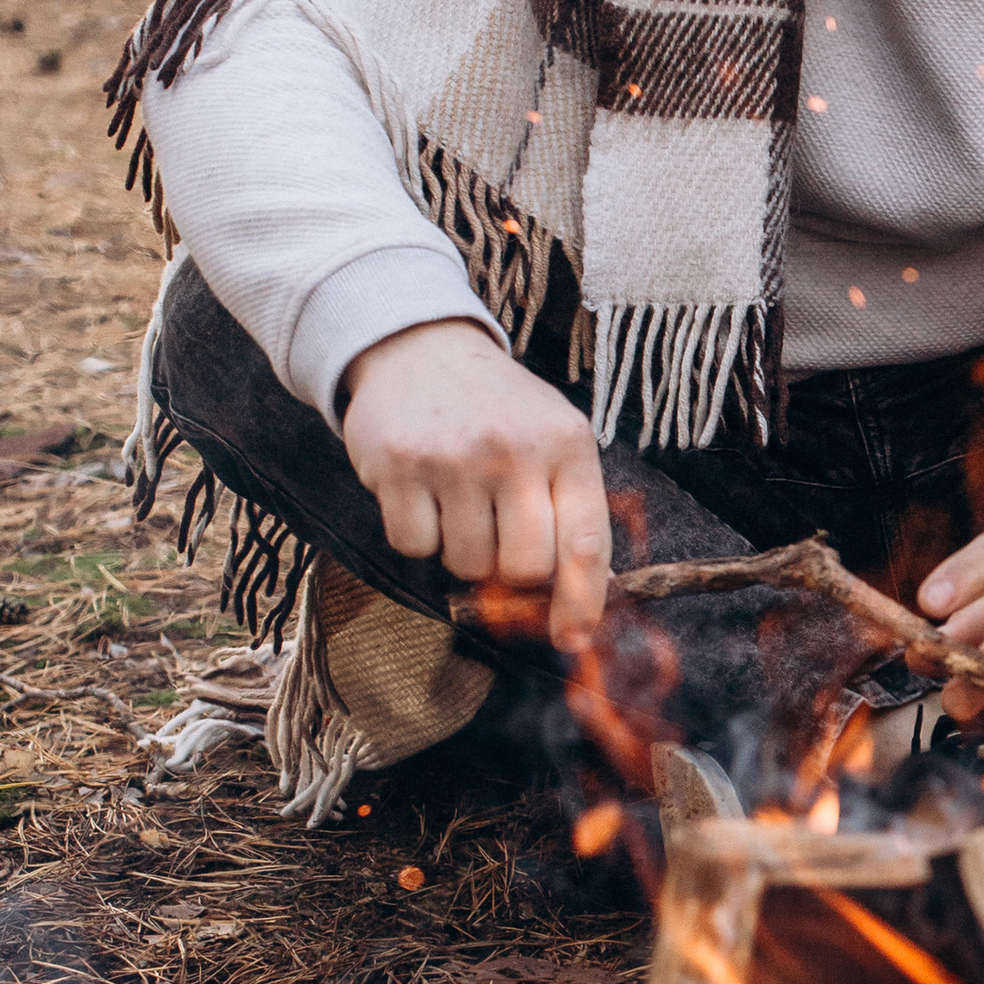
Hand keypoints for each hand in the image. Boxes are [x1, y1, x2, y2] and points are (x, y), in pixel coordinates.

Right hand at [341, 321, 614, 652]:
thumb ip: (570, 509)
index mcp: (567, 444)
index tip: (573, 636)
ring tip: (459, 500)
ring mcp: (454, 456)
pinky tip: (421, 492)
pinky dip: (417, 534)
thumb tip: (582, 601)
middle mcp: (515, 449)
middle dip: (511, 571)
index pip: (585, 543)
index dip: (582, 600)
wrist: (420, 347)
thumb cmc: (497, 409)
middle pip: (524, 567)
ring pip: (467, 564)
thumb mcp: (551, 437)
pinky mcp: (398, 464)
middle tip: (497, 538)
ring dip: (462, 550)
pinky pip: (413, 547)